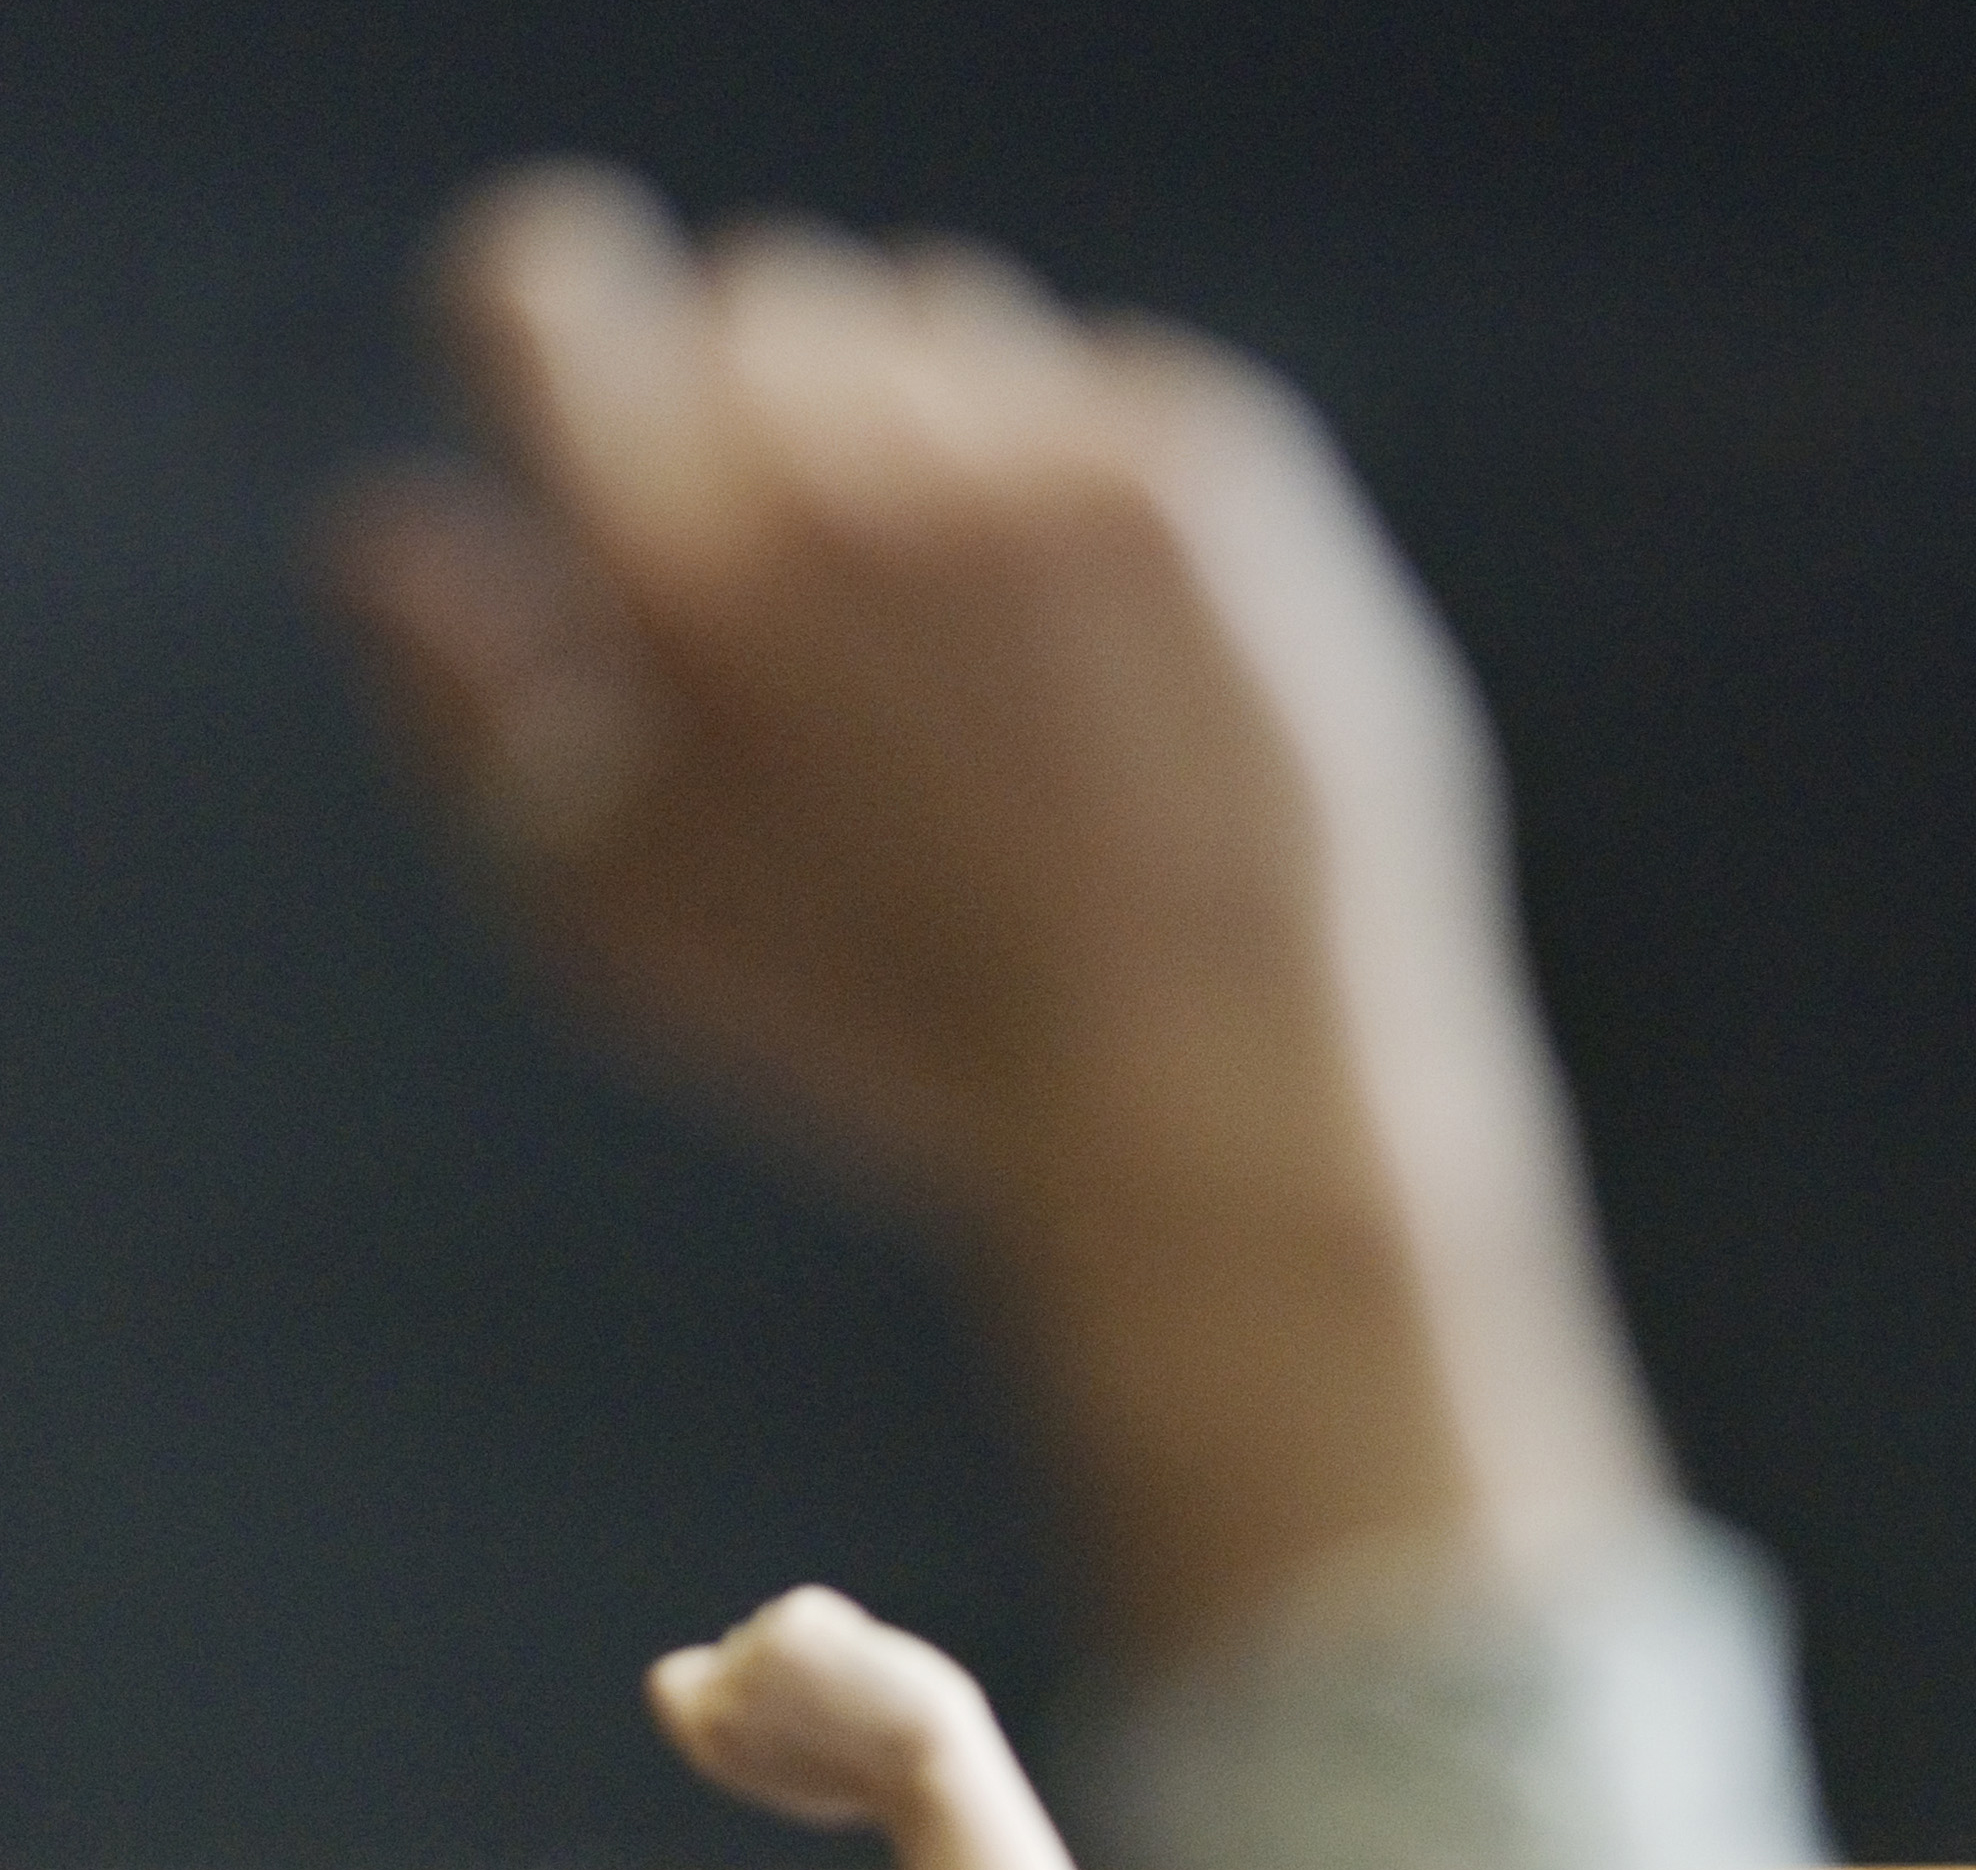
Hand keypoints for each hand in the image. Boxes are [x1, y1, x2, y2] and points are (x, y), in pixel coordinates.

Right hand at [324, 167, 1661, 1650]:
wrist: (1211, 1092)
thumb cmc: (896, 1034)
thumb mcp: (619, 917)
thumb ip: (460, 707)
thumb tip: (378, 533)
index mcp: (660, 549)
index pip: (536, 285)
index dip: (565, 306)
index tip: (616, 353)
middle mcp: (841, 460)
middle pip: (766, 300)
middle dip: (790, 427)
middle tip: (867, 626)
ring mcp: (1035, 452)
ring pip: (948, 320)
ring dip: (952, 445)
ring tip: (1011, 668)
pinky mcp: (1200, 468)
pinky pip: (1115, 392)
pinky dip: (1114, 501)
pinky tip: (1141, 670)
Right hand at [646, 1584, 989, 1834]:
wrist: (927, 1767)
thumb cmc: (874, 1782)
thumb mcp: (792, 1773)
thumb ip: (748, 1732)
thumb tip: (729, 1682)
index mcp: (707, 1744)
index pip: (669, 1681)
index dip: (713, 1678)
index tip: (762, 1695)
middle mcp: (716, 1702)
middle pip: (737, 1650)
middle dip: (781, 1668)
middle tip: (836, 1710)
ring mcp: (749, 1659)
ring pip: (777, 1630)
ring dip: (820, 1652)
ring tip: (860, 1699)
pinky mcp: (790, 1623)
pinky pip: (815, 1612)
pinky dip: (846, 1631)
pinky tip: (870, 1670)